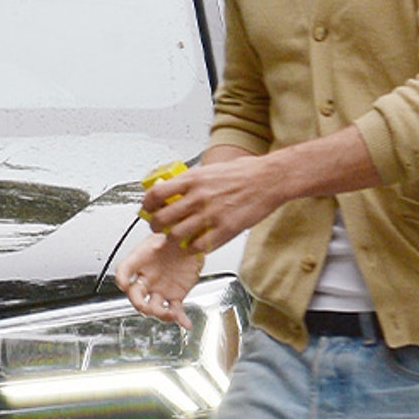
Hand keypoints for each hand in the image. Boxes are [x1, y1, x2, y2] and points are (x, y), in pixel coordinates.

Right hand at [114, 233, 204, 328]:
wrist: (192, 241)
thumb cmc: (172, 238)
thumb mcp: (162, 233)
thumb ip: (156, 240)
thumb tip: (157, 243)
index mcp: (139, 263)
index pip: (124, 271)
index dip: (121, 279)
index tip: (122, 284)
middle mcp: (146, 279)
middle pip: (137, 296)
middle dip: (139, 304)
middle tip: (144, 306)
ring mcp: (160, 289)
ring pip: (155, 307)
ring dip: (160, 313)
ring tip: (169, 314)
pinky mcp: (176, 295)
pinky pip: (176, 310)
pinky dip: (180, 319)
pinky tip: (186, 323)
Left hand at [141, 155, 279, 257]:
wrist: (271, 179)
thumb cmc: (247, 173)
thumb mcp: (212, 170)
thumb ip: (192, 181)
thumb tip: (174, 187)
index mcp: (194, 179)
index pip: (156, 194)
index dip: (147, 204)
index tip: (149, 208)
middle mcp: (198, 197)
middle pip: (161, 218)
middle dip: (155, 226)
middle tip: (159, 227)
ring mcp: (211, 215)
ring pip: (176, 235)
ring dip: (173, 239)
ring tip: (177, 238)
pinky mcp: (224, 229)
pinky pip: (198, 246)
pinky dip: (192, 248)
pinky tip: (196, 243)